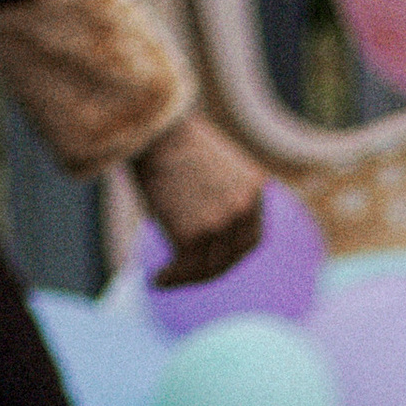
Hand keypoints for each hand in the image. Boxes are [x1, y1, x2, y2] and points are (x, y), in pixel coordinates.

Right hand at [134, 115, 269, 286]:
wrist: (150, 126)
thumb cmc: (170, 140)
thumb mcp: (211, 166)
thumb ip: (220, 197)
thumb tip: (206, 232)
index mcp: (255, 189)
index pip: (250, 240)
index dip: (230, 256)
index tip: (209, 264)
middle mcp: (244, 209)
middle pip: (230, 258)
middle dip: (206, 272)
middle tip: (184, 276)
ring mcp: (222, 223)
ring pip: (207, 266)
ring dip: (185, 278)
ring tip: (164, 279)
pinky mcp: (195, 234)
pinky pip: (184, 267)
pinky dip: (170, 278)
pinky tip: (155, 279)